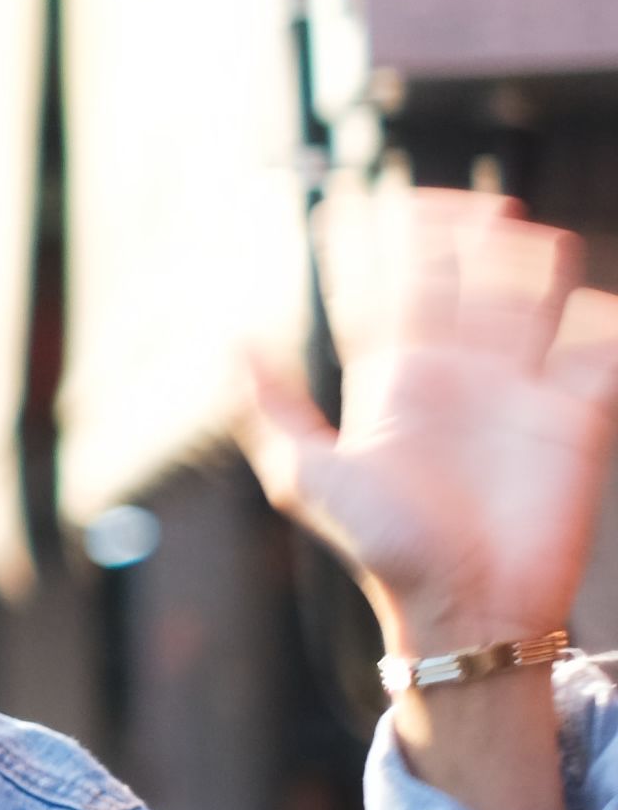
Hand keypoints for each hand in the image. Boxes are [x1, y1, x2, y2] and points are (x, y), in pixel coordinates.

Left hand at [243, 188, 617, 654]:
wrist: (468, 611)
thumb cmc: (385, 551)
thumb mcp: (307, 478)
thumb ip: (271, 408)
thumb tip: (230, 340)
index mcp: (394, 379)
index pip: (386, 291)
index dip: (376, 244)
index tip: (361, 198)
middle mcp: (456, 374)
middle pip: (461, 280)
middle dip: (460, 235)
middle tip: (466, 206)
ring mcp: (517, 390)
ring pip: (526, 299)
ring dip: (526, 262)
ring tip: (519, 229)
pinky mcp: (575, 417)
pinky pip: (597, 352)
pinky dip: (601, 321)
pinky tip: (591, 302)